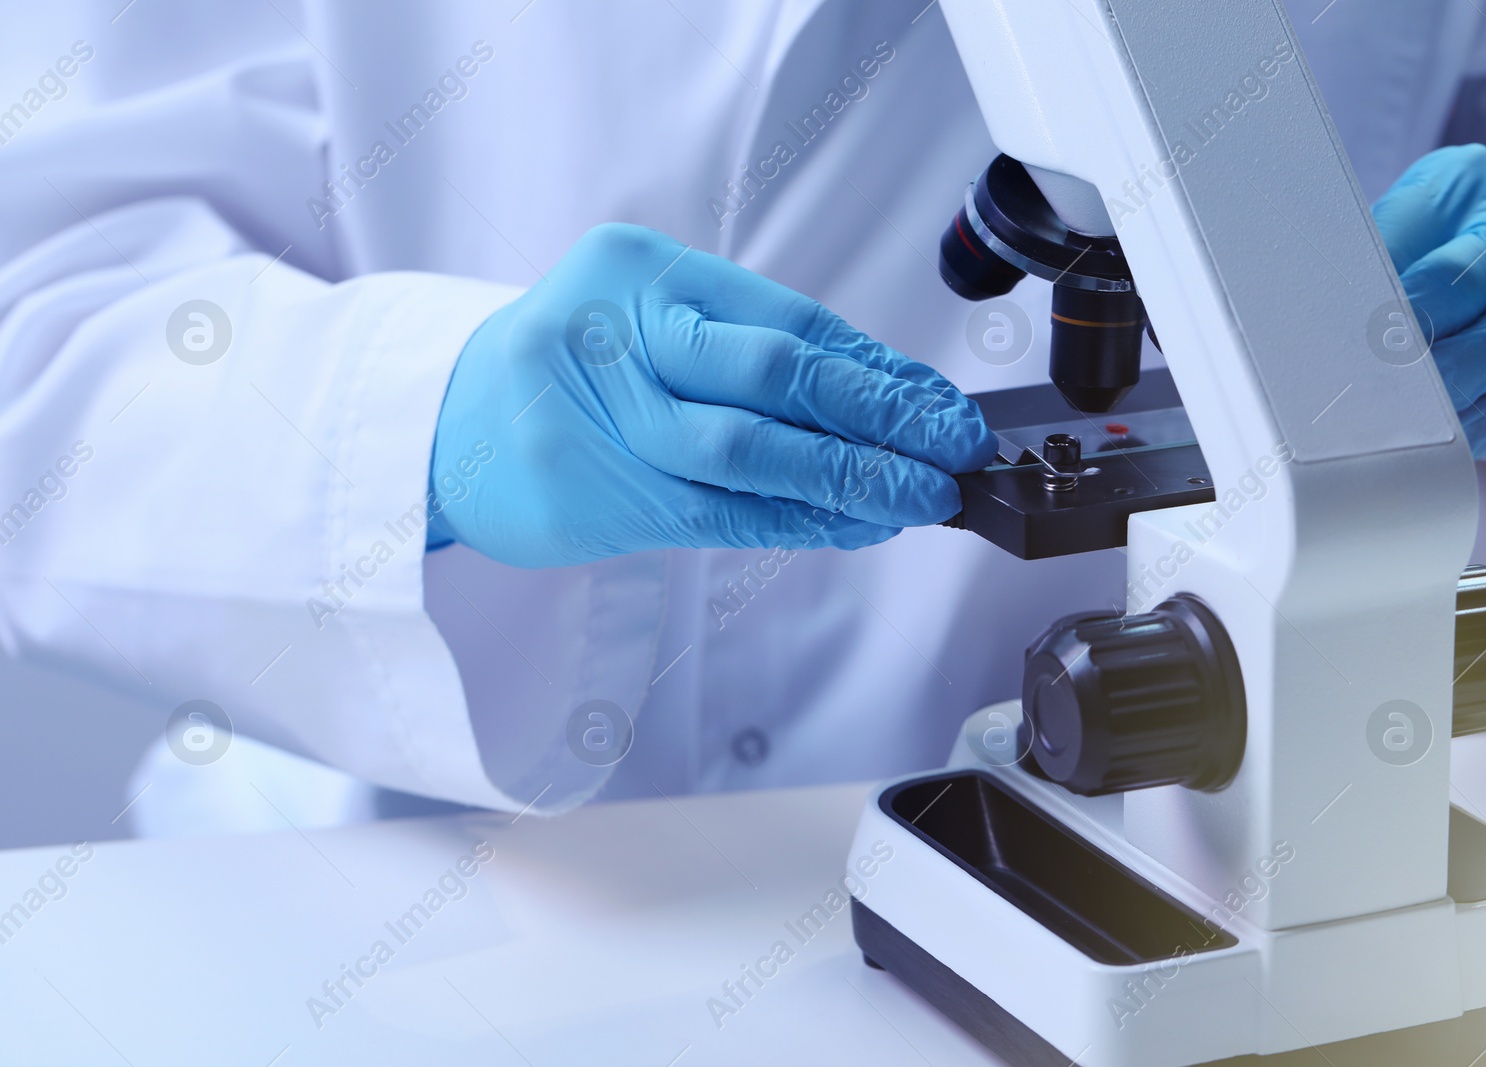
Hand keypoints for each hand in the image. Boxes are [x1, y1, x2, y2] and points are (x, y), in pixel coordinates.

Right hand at [428, 224, 995, 567]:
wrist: (453, 426)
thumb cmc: (573, 366)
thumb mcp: (652, 318)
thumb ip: (750, 348)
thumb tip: (890, 397)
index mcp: (639, 267)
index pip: (788, 321)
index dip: (879, 371)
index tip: (942, 407)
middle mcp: (615, 332)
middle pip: (773, 378)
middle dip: (880, 421)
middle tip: (952, 452)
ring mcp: (596, 416)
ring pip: (748, 454)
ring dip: (849, 481)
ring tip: (919, 497)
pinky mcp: (591, 495)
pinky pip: (718, 514)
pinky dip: (794, 522)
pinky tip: (853, 525)